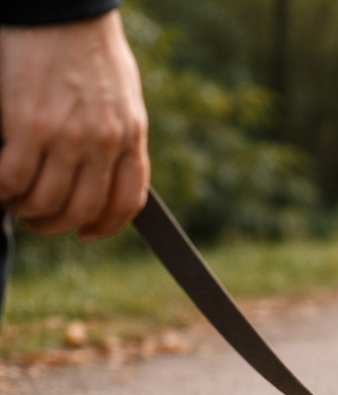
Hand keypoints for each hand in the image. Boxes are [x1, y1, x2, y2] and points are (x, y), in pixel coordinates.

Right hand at [0, 10, 148, 240]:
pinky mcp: (29, 125)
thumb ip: (119, 133)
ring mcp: (67, 136)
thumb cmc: (88, 47)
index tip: (86, 234)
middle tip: (37, 218)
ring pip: (46, 202)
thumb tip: (110, 167)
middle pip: (82, 210)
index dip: (105, 226)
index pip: (126, 202)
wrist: (61, 8)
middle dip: (56, 224)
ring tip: (14, 201)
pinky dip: (1, 190)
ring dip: (25, 210)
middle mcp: (104, 143)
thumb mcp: (122, 96)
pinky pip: (12, 179)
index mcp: (131, 136)